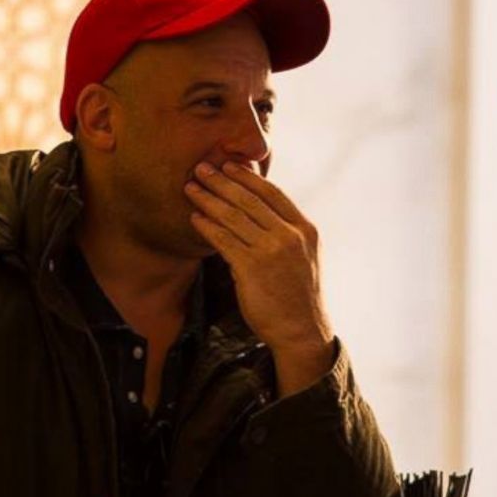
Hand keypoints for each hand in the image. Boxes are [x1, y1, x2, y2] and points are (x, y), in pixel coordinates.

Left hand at [185, 161, 334, 396]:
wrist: (302, 331)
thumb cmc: (299, 297)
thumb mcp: (305, 257)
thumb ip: (288, 233)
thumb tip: (260, 212)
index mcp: (305, 229)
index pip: (273, 193)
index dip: (248, 177)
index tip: (229, 165)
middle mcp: (290, 235)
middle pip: (249, 200)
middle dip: (221, 181)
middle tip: (202, 167)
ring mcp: (272, 251)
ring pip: (233, 216)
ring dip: (208, 199)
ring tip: (191, 188)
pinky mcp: (252, 268)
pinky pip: (223, 240)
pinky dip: (206, 226)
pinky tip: (194, 218)